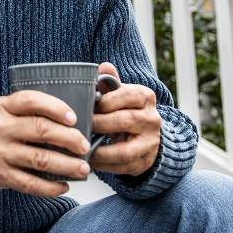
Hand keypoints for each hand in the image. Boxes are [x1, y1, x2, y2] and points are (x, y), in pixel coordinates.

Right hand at [0, 90, 92, 195]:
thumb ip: (20, 111)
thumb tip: (64, 120)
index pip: (31, 101)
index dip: (56, 108)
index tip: (74, 117)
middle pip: (41, 130)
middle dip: (70, 139)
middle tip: (85, 145)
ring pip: (41, 159)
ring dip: (67, 165)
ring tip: (82, 168)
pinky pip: (30, 184)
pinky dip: (50, 187)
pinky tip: (63, 186)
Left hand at [88, 62, 161, 177]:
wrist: (146, 136)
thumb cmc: (125, 110)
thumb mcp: (120, 94)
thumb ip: (110, 83)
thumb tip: (103, 67)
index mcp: (145, 97)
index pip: (127, 95)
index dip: (105, 102)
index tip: (88, 106)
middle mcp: (152, 119)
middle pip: (124, 121)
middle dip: (99, 124)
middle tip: (80, 126)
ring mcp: (150, 142)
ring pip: (125, 150)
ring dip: (100, 150)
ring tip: (82, 146)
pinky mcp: (144, 161)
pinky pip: (122, 166)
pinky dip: (103, 165)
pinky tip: (89, 161)